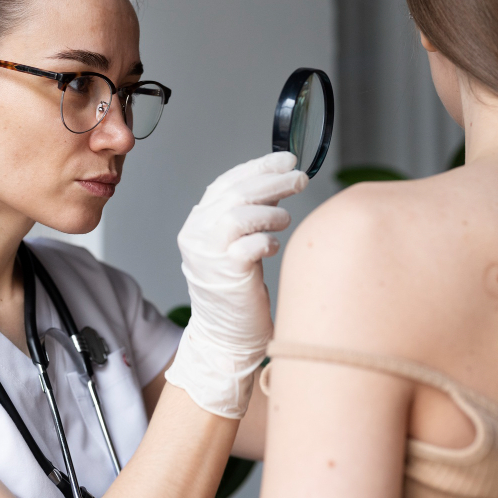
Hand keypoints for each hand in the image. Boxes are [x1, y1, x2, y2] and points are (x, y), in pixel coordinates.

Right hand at [165, 152, 307, 417]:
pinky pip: (249, 245)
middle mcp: (197, 234)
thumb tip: (279, 183)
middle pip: (237, 193)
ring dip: (271, 212)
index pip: (227, 182)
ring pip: (241, 214)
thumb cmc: (236, 292)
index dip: (259, 167)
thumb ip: (246, 215)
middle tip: (301, 178)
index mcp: (198, 223)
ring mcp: (208, 255)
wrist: (224, 338)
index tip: (288, 159)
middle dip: (274, 181)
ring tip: (286, 219)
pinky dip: (267, 240)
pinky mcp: (225, 275)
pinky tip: (274, 246)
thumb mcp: (235, 245)